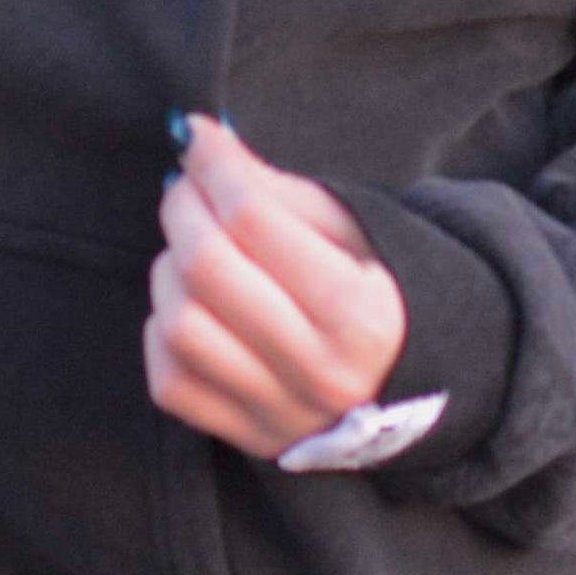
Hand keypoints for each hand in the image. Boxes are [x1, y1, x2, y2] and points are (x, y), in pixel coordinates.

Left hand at [144, 111, 409, 460]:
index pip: (254, 219)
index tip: (194, 137)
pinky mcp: (246, 437)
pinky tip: (193, 306)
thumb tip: (199, 142)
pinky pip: (170, 381)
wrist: (411, 386)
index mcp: (359, 311)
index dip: (213, 166)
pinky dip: (164, 333)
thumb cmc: (377, 290)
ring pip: (179, 326)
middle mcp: (319, 370)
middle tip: (186, 189)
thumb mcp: (352, 229)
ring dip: (170, 272)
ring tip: (193, 250)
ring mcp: (279, 412)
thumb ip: (273, 188)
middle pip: (207, 269)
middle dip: (182, 210)